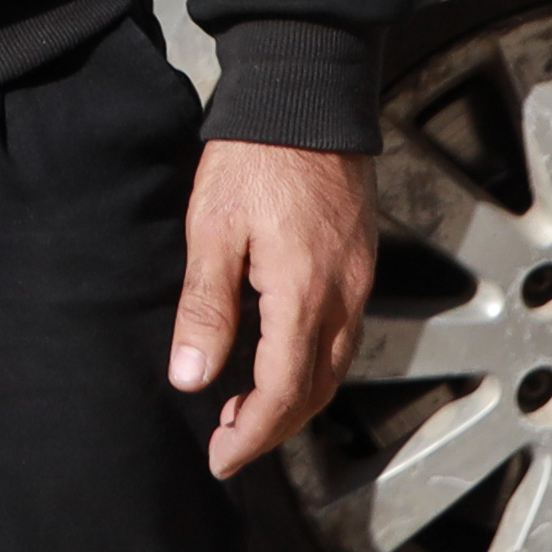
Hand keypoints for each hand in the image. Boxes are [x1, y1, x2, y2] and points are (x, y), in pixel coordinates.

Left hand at [171, 136, 371, 478]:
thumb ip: (205, 308)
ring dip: (296, 401)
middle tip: (230, 445)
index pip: (284, 392)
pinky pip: (344, 335)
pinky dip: (313, 366)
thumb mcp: (212, 229)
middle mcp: (343, 295)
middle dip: (274, 429)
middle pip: (317, 391)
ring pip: (336, 367)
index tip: (222, 457)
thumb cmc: (255, 157)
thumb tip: (190, 376)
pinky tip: (280, 361)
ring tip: (248, 412)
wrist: (307, 95)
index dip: (253, 434)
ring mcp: (358, 279)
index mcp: (304, 294)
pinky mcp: (360, 261)